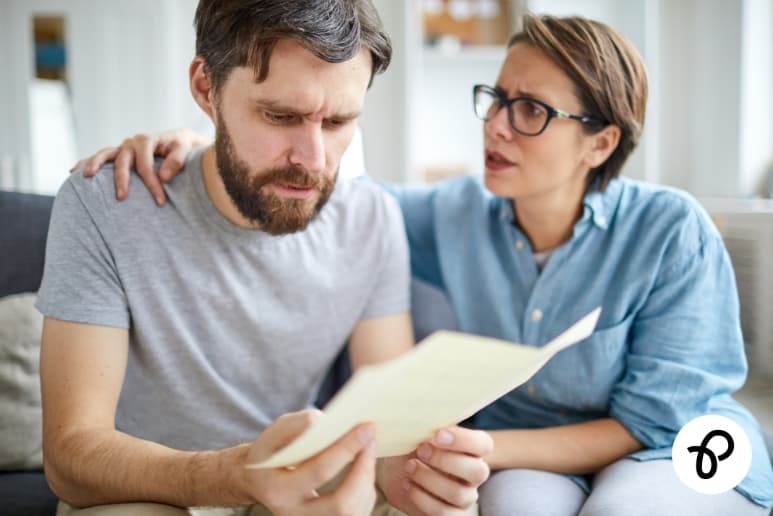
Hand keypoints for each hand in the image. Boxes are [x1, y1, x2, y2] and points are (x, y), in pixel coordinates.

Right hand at [70, 128, 209, 205]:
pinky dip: (87, 162)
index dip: (152, 184)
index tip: (160, 201)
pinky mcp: (118, 154)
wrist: (178, 141)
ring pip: (105, 155)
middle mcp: (131, 143)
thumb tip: (163, 177)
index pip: (145, 165)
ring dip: (94, 165)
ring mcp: (122, 148)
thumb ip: (176, 160)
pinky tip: (74, 170)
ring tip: (85, 176)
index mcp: (146, 140)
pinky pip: (100, 157)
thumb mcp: (184, 149)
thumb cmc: (182, 146)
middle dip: (122, 180)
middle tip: (121, 198)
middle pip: (122, 162)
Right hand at [239, 410, 377, 515]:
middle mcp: (295, 515)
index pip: (319, 471)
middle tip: (371, 440)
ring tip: (368, 450)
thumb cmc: (271, 453)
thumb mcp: (273, 434)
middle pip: (341, 505)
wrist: (261, 481)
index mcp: (278, 490)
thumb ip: (297, 425)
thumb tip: (325, 421)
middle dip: (364, 470)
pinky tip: (362, 468)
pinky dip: (366, 490)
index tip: (365, 427)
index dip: (346, 448)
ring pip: (353, 513)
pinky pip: (357, 514)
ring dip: (367, 479)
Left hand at [378, 426, 491, 514]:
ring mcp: (465, 496)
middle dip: (446, 461)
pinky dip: (423, 499)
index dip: (463, 440)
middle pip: (478, 471)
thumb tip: (419, 408)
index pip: (483, 444)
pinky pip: (444, 513)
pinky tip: (409, 485)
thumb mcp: (419, 430)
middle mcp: (473, 473)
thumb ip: (427, 422)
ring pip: (459, 494)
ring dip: (430, 479)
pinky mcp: (451, 514)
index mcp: (472, 449)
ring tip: (410, 467)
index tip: (437, 434)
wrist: (395, 470)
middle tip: (420, 450)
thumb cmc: (413, 445)